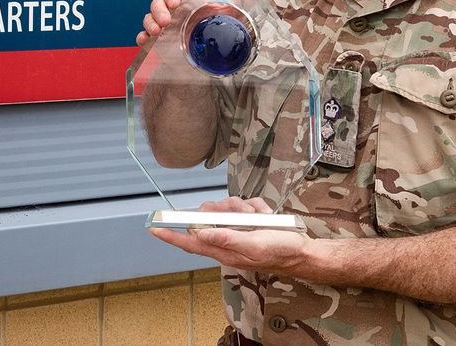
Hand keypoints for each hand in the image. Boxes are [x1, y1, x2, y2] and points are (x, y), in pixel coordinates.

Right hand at [136, 0, 266, 45]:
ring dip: (149, 22)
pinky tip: (144, 42)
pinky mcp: (158, 42)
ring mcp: (164, 27)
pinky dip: (141, 37)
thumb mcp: (232, 15)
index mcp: (188, 0)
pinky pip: (144, 36)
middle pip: (158, 2)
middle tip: (164, 23)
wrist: (209, 59)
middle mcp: (173, 11)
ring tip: (155, 33)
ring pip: (149, 17)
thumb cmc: (218, 30)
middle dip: (158, 10)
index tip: (174, 3)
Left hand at [148, 196, 311, 274]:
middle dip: (224, 210)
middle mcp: (226, 239)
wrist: (302, 250)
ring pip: (227, 207)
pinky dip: (257, 208)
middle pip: (209, 216)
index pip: (190, 242)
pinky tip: (266, 217)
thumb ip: (226, 238)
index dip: (171, 235)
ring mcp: (236, 229)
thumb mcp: (254, 245)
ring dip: (246, 209)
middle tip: (245, 215)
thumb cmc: (280, 251)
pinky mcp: (247, 221)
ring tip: (261, 219)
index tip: (153, 228)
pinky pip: (244, 205)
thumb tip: (200, 234)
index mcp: (223, 250)